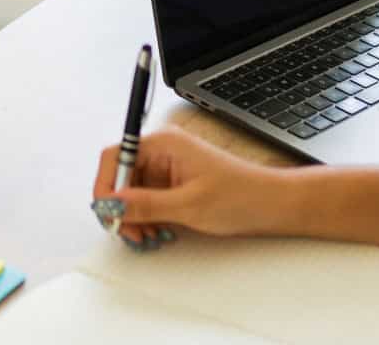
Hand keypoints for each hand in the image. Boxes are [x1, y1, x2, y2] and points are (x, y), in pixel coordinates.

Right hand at [90, 128, 288, 246]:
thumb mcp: (189, 205)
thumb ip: (145, 205)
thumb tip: (111, 205)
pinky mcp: (173, 185)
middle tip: (131, 232)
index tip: (108, 213)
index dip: (105, 185)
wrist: (272, 205)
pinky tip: (157, 231)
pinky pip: (146, 200)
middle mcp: (162, 152)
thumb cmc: (242, 195)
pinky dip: (146, 218)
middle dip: (120, 208)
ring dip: (133, 216)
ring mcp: (167, 168)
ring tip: (147, 235)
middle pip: (120, 177)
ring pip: (131, 192)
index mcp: (163, 143)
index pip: (115, 156)